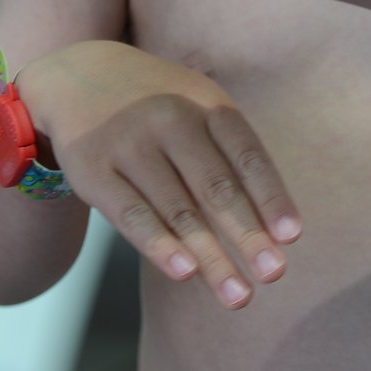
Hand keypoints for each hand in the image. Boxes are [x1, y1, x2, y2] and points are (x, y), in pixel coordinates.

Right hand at [20, 40, 302, 308]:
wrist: (78, 75)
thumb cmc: (157, 108)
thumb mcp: (197, 108)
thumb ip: (230, 158)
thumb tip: (273, 230)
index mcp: (206, 103)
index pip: (246, 153)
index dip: (271, 195)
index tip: (292, 236)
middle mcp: (171, 119)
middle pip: (216, 186)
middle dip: (248, 234)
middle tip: (274, 273)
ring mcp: (130, 143)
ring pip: (178, 209)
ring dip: (212, 257)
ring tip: (238, 296)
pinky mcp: (94, 170)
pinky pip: (132, 214)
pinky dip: (160, 244)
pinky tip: (184, 272)